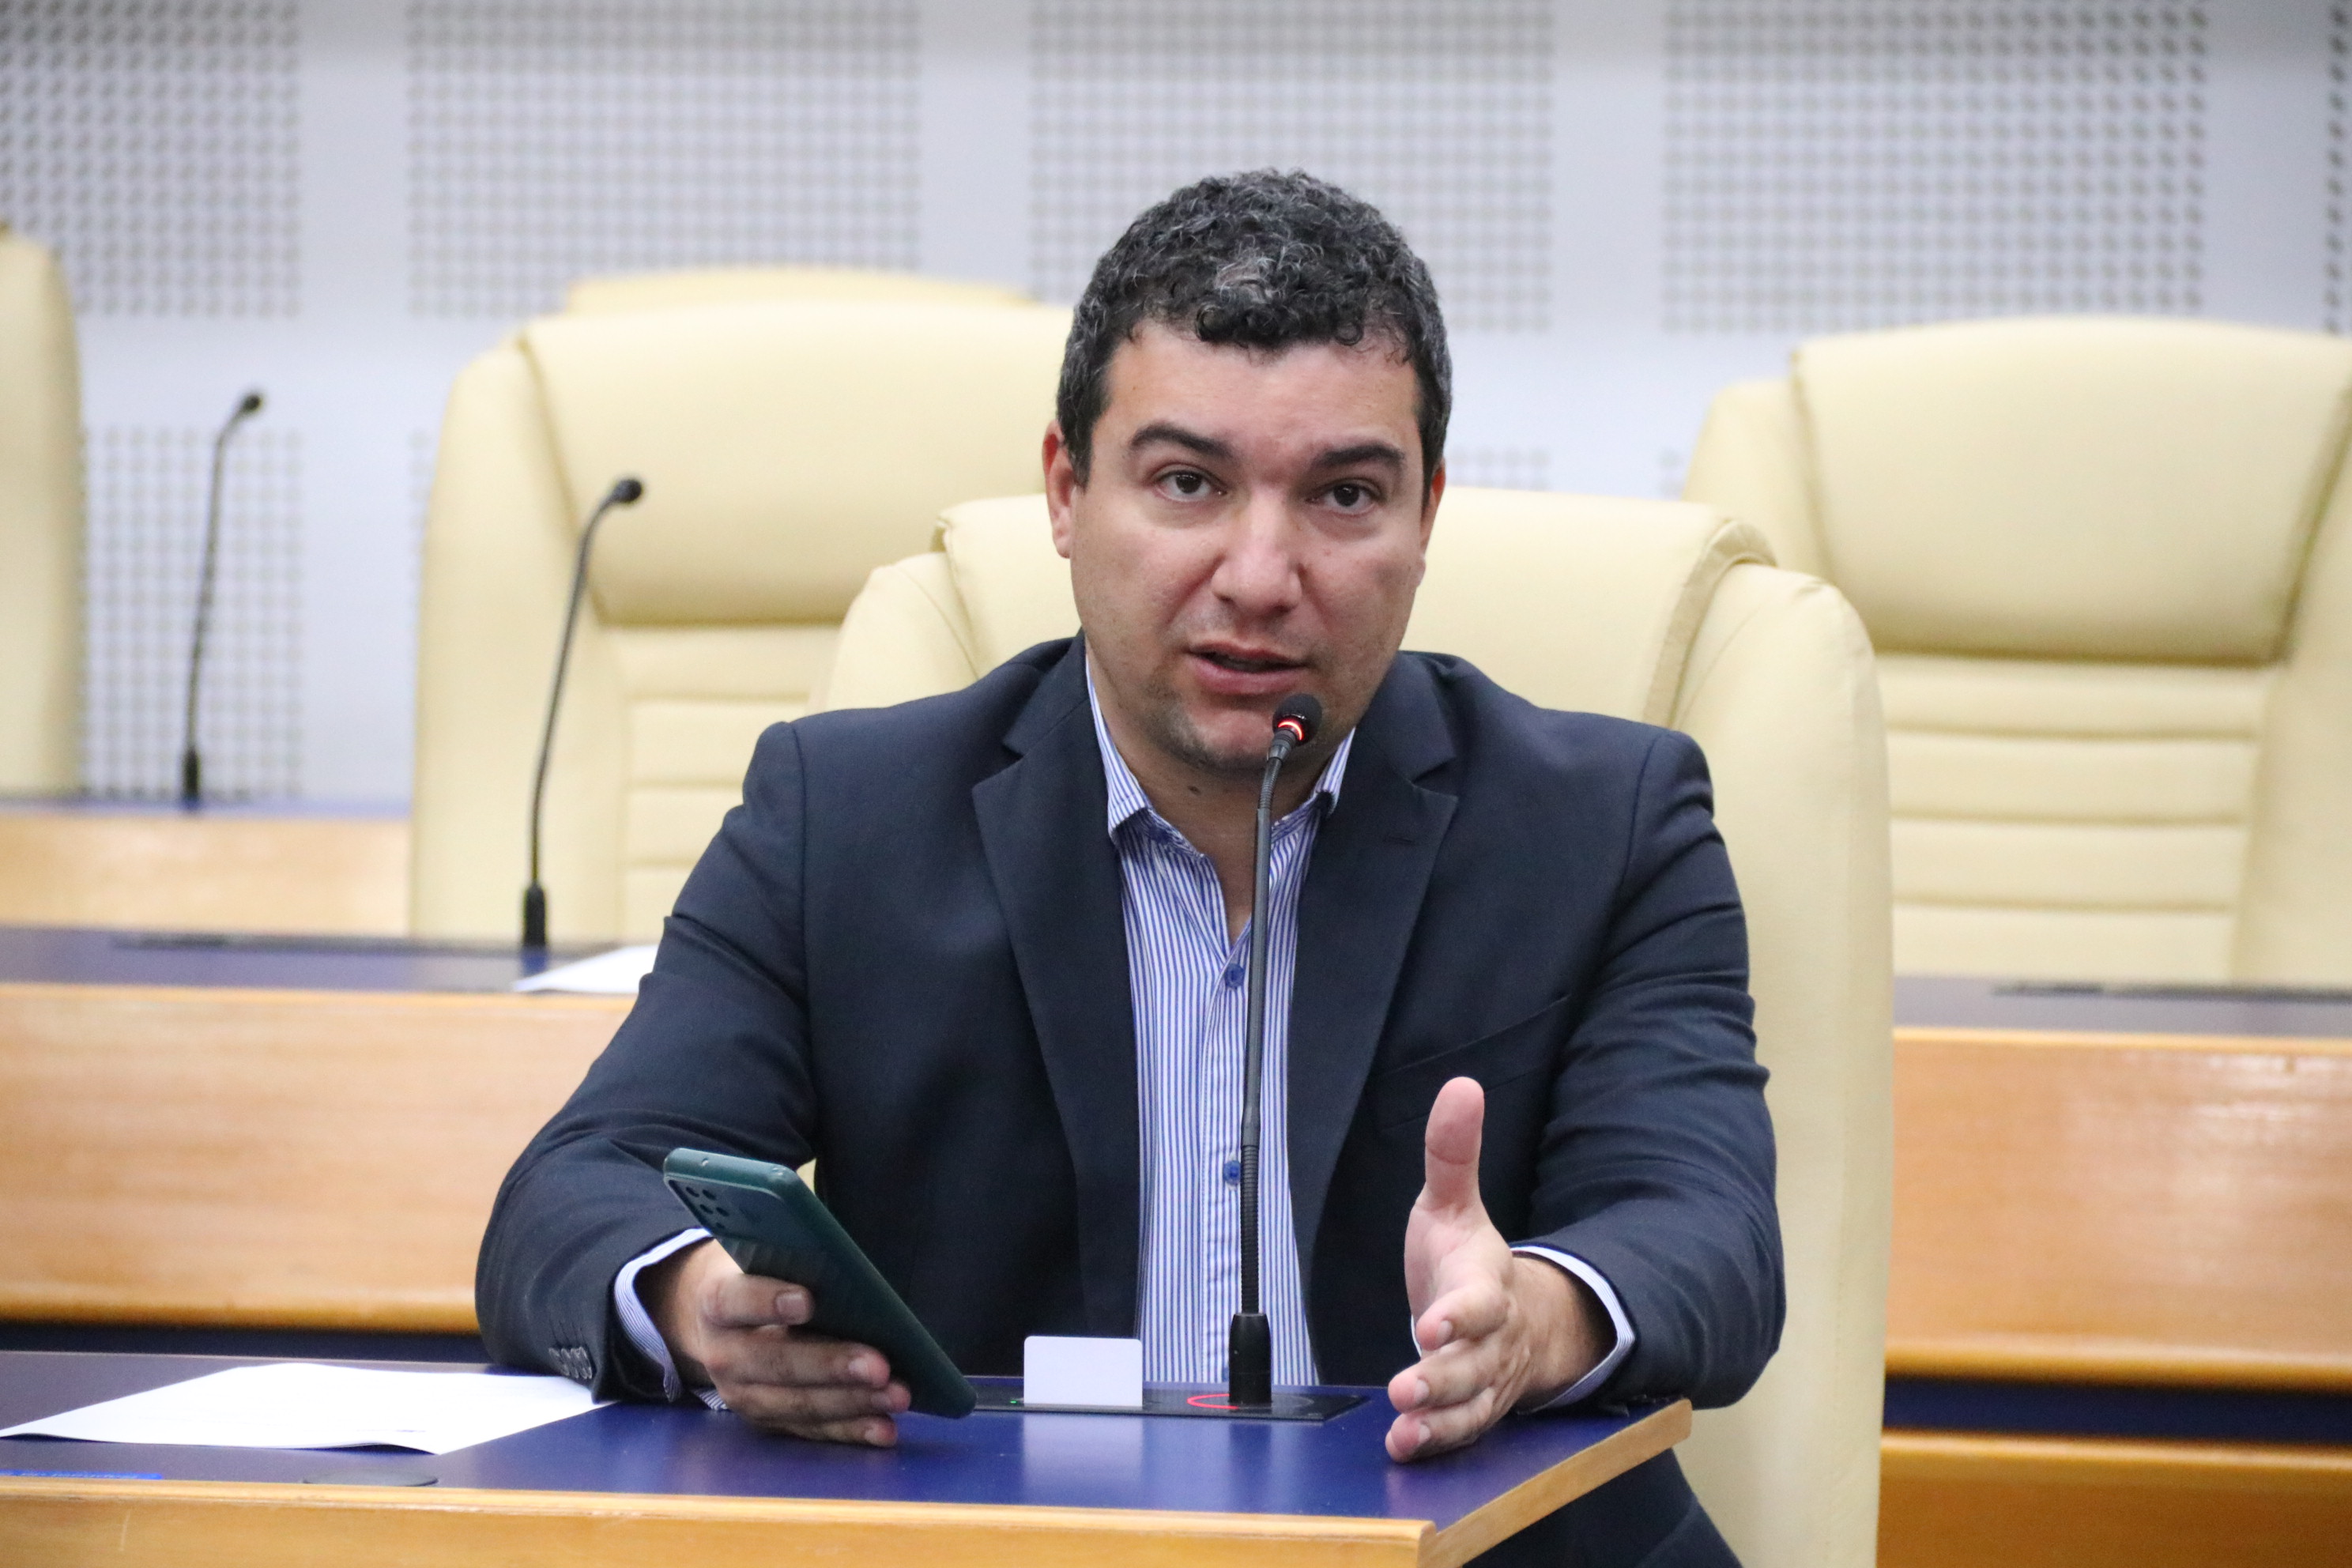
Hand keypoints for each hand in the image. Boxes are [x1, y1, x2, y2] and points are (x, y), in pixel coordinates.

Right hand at [640, 1240, 908, 1445]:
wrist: (724, 1322)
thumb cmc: (763, 1274)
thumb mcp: (767, 1254)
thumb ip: (798, 1256)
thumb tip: (853, 1260)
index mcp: (716, 1303)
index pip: (734, 1301)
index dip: (767, 1302)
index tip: (807, 1301)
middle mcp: (723, 1354)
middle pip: (774, 1363)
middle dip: (830, 1366)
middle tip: (878, 1365)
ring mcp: (742, 1394)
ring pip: (795, 1403)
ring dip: (851, 1402)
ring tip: (898, 1395)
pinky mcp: (767, 1420)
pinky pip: (810, 1429)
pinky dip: (850, 1430)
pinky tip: (884, 1428)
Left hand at [1385, 1077, 1608, 1462]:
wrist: (1517, 1319)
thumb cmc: (1470, 1261)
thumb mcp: (1453, 1205)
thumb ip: (1451, 1153)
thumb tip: (1460, 1085)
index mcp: (1485, 1286)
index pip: (1478, 1303)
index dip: (1459, 1316)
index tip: (1431, 1324)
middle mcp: (1489, 1339)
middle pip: (1473, 1362)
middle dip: (1443, 1377)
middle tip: (1408, 1385)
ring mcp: (1484, 1379)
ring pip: (1468, 1404)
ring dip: (1437, 1415)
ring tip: (1404, 1421)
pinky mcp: (1472, 1409)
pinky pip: (1460, 1432)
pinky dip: (1434, 1441)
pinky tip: (1403, 1444)